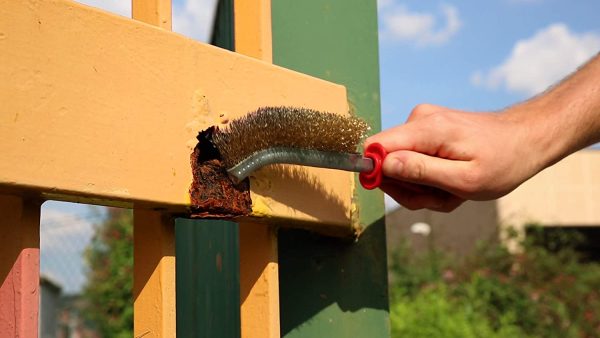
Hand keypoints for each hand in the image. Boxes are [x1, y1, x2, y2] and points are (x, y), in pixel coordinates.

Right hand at [365, 104, 543, 211]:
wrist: (528, 138)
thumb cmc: (504, 162)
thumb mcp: (464, 180)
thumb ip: (420, 171)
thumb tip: (381, 165)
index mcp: (427, 129)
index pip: (375, 147)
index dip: (381, 176)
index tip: (411, 192)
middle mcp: (419, 119)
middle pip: (387, 162)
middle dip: (412, 189)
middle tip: (444, 197)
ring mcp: (423, 123)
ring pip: (401, 166)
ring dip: (425, 187)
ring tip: (454, 190)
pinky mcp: (427, 129)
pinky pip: (414, 160)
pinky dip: (432, 178)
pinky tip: (454, 181)